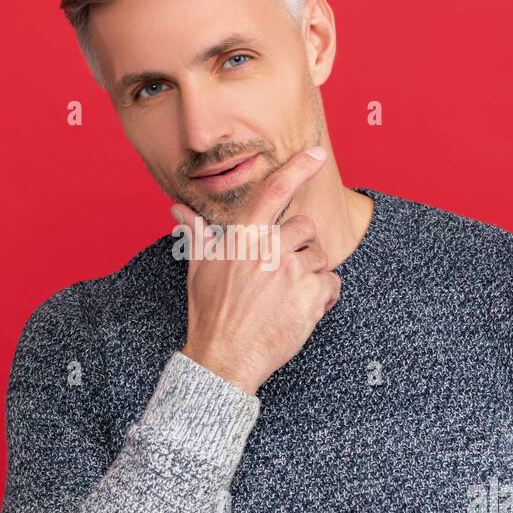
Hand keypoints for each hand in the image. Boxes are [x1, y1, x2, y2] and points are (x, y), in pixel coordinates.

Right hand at [172, 146, 340, 394]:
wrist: (225, 358)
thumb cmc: (210, 314)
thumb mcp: (199, 269)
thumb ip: (198, 233)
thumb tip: (179, 209)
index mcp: (243, 238)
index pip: (274, 191)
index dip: (298, 168)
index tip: (317, 154)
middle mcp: (269, 250)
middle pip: (305, 228)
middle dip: (301, 247)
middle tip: (284, 273)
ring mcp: (292, 272)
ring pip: (321, 257)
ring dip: (312, 274)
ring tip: (289, 296)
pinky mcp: (311, 296)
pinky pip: (332, 283)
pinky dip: (324, 296)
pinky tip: (302, 309)